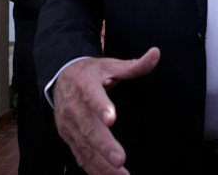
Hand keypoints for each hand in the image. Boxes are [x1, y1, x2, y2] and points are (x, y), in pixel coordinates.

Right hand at [52, 47, 159, 174]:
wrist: (60, 78)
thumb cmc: (90, 73)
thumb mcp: (110, 64)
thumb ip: (134, 65)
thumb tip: (156, 53)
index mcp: (85, 85)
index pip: (92, 96)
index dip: (101, 107)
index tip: (111, 119)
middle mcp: (73, 107)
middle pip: (88, 128)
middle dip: (104, 146)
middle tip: (120, 160)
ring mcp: (69, 125)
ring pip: (84, 146)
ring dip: (101, 164)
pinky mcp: (68, 138)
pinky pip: (80, 156)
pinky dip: (93, 169)